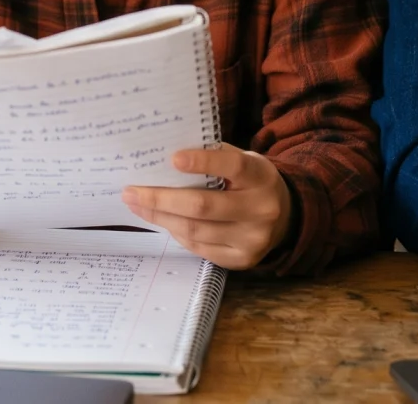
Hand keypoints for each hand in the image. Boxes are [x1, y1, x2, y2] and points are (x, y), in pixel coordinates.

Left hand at [121, 144, 292, 269]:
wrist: (285, 217)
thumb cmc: (251, 182)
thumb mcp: (244, 161)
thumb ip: (214, 157)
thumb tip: (165, 158)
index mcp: (261, 176)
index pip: (232, 166)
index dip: (202, 161)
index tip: (172, 158)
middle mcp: (261, 209)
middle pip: (203, 205)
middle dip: (161, 198)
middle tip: (131, 191)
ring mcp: (252, 239)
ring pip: (195, 230)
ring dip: (161, 217)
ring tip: (137, 205)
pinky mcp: (242, 260)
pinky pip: (199, 247)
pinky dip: (176, 232)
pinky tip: (161, 219)